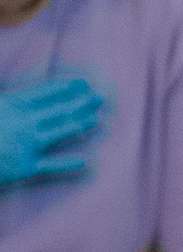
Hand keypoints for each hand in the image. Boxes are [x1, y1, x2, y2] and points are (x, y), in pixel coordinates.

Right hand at [0, 74, 106, 192]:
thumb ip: (12, 100)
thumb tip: (23, 96)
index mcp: (11, 105)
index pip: (45, 93)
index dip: (66, 88)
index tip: (83, 83)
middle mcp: (23, 123)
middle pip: (58, 110)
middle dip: (81, 103)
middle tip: (101, 97)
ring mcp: (27, 145)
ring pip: (60, 133)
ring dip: (80, 125)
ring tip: (96, 118)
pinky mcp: (26, 167)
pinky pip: (52, 166)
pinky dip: (69, 164)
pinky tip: (87, 162)